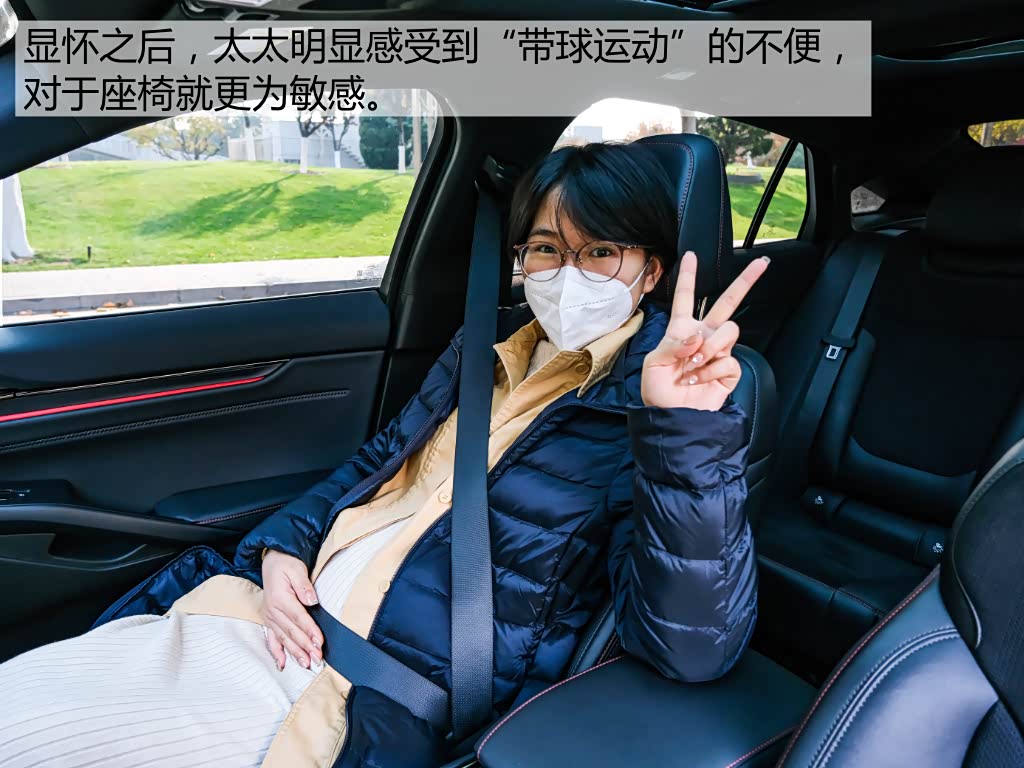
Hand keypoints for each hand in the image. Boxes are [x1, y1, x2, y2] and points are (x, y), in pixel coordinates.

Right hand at [261, 550, 323, 669]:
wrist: (272, 561)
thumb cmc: (286, 564)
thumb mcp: (296, 569)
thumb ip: (304, 586)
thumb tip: (312, 600)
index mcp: (280, 598)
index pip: (299, 618)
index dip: (310, 631)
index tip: (319, 642)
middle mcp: (273, 610)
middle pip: (292, 632)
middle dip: (305, 647)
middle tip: (317, 659)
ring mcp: (270, 617)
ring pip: (283, 638)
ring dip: (295, 652)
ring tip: (306, 664)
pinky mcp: (269, 620)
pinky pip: (271, 639)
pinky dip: (276, 652)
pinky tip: (282, 664)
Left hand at [642, 251, 768, 410]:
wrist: (672, 417)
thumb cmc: (658, 391)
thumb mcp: (654, 364)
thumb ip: (674, 345)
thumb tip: (698, 336)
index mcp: (681, 330)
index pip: (686, 297)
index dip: (688, 276)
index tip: (692, 255)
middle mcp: (703, 337)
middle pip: (728, 303)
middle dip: (745, 282)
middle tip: (761, 263)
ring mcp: (718, 353)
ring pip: (729, 331)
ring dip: (711, 347)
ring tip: (695, 365)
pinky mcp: (729, 371)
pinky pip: (729, 360)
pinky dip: (712, 372)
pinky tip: (700, 381)